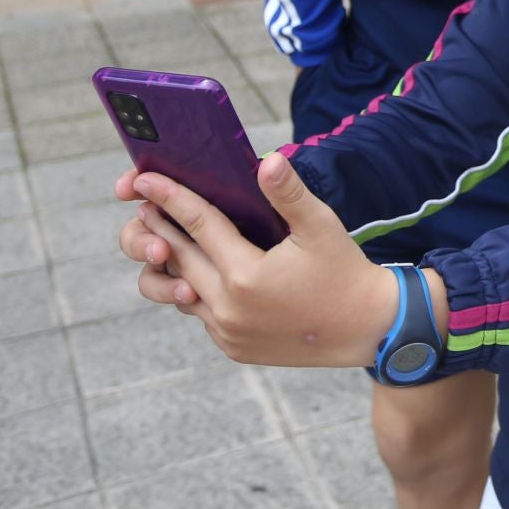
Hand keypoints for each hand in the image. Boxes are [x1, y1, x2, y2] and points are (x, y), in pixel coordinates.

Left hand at [119, 154, 407, 368]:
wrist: (366, 329)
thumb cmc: (344, 271)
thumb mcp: (322, 227)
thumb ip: (289, 194)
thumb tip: (268, 160)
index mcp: (246, 275)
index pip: (198, 225)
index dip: (171, 197)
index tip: (145, 180)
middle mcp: (228, 308)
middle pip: (180, 258)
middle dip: (159, 227)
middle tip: (143, 205)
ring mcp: (227, 332)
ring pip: (182, 290)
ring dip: (171, 263)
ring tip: (165, 240)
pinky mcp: (232, 348)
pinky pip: (201, 314)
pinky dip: (195, 289)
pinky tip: (199, 272)